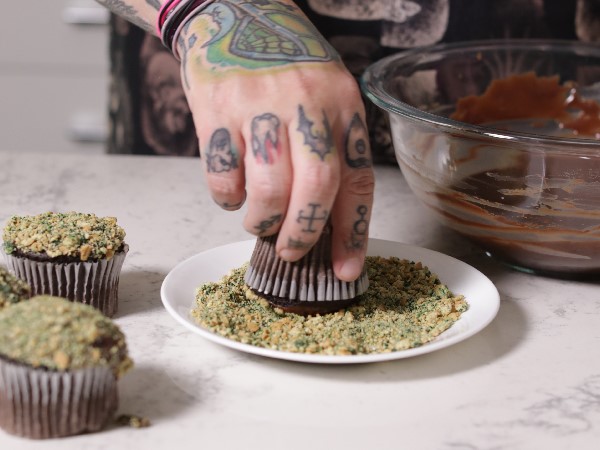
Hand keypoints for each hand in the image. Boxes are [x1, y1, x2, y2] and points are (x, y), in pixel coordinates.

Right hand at [177, 0, 373, 280]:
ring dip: (262, 221)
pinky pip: (223, 174)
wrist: (232, 10)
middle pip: (316, 188)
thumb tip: (325, 220)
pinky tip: (232, 192)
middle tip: (293, 253)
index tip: (346, 271)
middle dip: (304, 234)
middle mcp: (307, 103)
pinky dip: (227, 198)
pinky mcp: (216, 108)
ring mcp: (260, 104)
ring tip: (260, 222)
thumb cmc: (285, 64)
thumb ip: (331, 147)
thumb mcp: (325, 92)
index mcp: (343, 104)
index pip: (357, 181)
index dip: (353, 233)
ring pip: (268, 188)